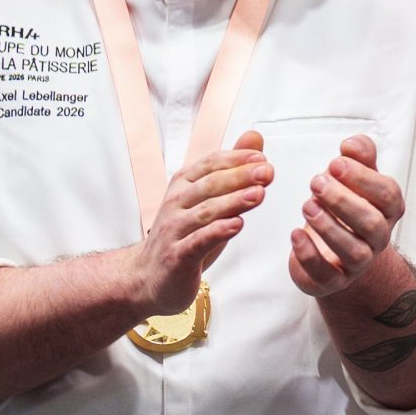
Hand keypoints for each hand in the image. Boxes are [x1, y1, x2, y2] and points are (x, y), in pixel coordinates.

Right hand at [133, 130, 269, 317]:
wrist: (148, 277)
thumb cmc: (185, 235)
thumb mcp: (210, 200)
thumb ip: (234, 170)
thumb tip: (255, 137)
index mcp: (183, 185)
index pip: (210, 165)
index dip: (236, 160)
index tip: (262, 159)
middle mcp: (175, 203)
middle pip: (210, 185)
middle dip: (240, 177)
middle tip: (267, 172)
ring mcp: (174, 230)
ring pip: (205, 212)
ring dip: (234, 201)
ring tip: (259, 194)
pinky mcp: (177, 256)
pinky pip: (198, 241)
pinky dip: (218, 232)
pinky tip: (237, 225)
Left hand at [290, 135, 405, 298]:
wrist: (336, 256)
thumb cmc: (346, 210)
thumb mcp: (356, 180)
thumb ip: (359, 157)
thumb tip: (351, 144)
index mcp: (387, 211)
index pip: (388, 194)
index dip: (363, 178)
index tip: (335, 163)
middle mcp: (378, 238)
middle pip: (372, 223)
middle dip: (343, 201)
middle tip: (316, 182)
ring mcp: (357, 264)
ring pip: (354, 251)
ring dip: (329, 227)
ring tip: (307, 205)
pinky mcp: (333, 280)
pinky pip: (326, 274)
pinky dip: (309, 254)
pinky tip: (295, 233)